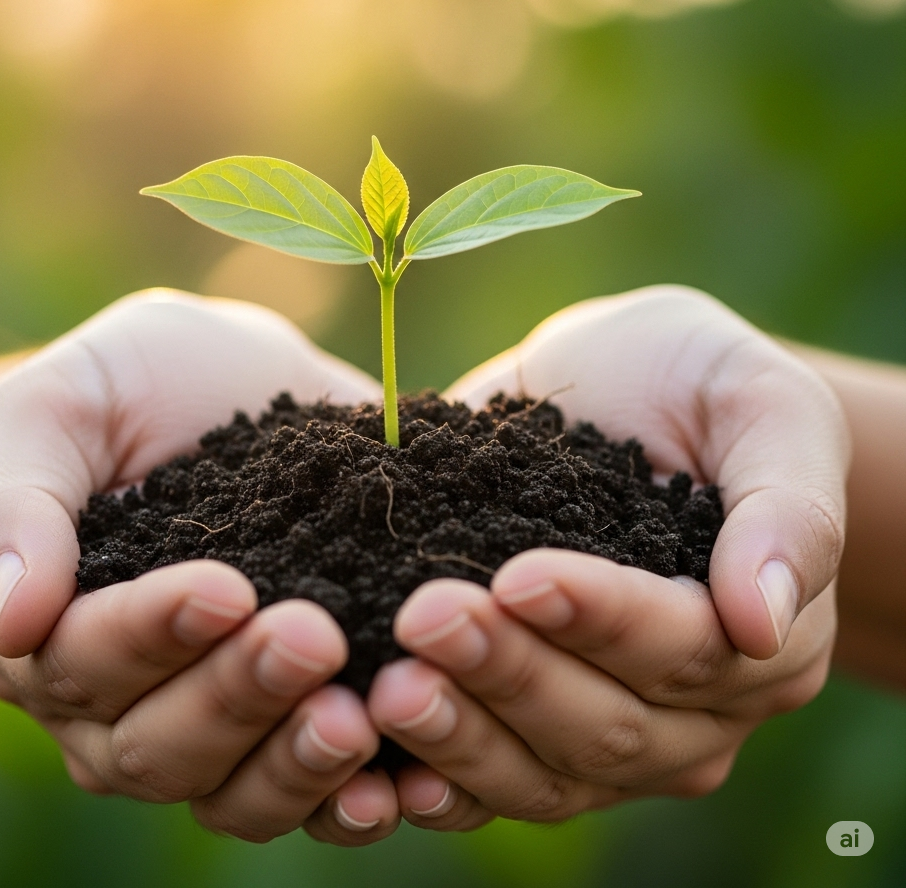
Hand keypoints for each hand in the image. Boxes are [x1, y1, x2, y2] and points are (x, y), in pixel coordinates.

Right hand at [0, 290, 401, 842]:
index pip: (84, 662)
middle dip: (238, 696)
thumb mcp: (58, 408)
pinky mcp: (295, 714)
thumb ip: (14, 503)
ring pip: (236, 789)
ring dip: (297, 762)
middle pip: (162, 744)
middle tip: (314, 637)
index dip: (151, 636)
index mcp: (54, 630)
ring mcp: (214, 720)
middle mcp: (123, 701)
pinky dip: (352, 794)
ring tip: (359, 716)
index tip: (226, 589)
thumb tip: (13, 620)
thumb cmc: (132, 386)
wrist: (230, 385)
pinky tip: (406, 778)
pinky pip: (313, 790)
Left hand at [365, 285, 847, 829]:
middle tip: (425, 618)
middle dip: (512, 673)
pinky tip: (380, 766)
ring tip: (388, 689)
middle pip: (607, 726)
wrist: (622, 389)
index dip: (603, 621)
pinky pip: (490, 781)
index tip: (519, 576)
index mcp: (764, 637)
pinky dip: (438, 780)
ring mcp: (608, 727)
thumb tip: (764, 620)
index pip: (686, 649)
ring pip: (542, 772)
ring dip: (462, 736)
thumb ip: (786, 505)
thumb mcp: (761, 405)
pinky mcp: (530, 723)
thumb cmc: (699, 385)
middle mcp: (692, 707)